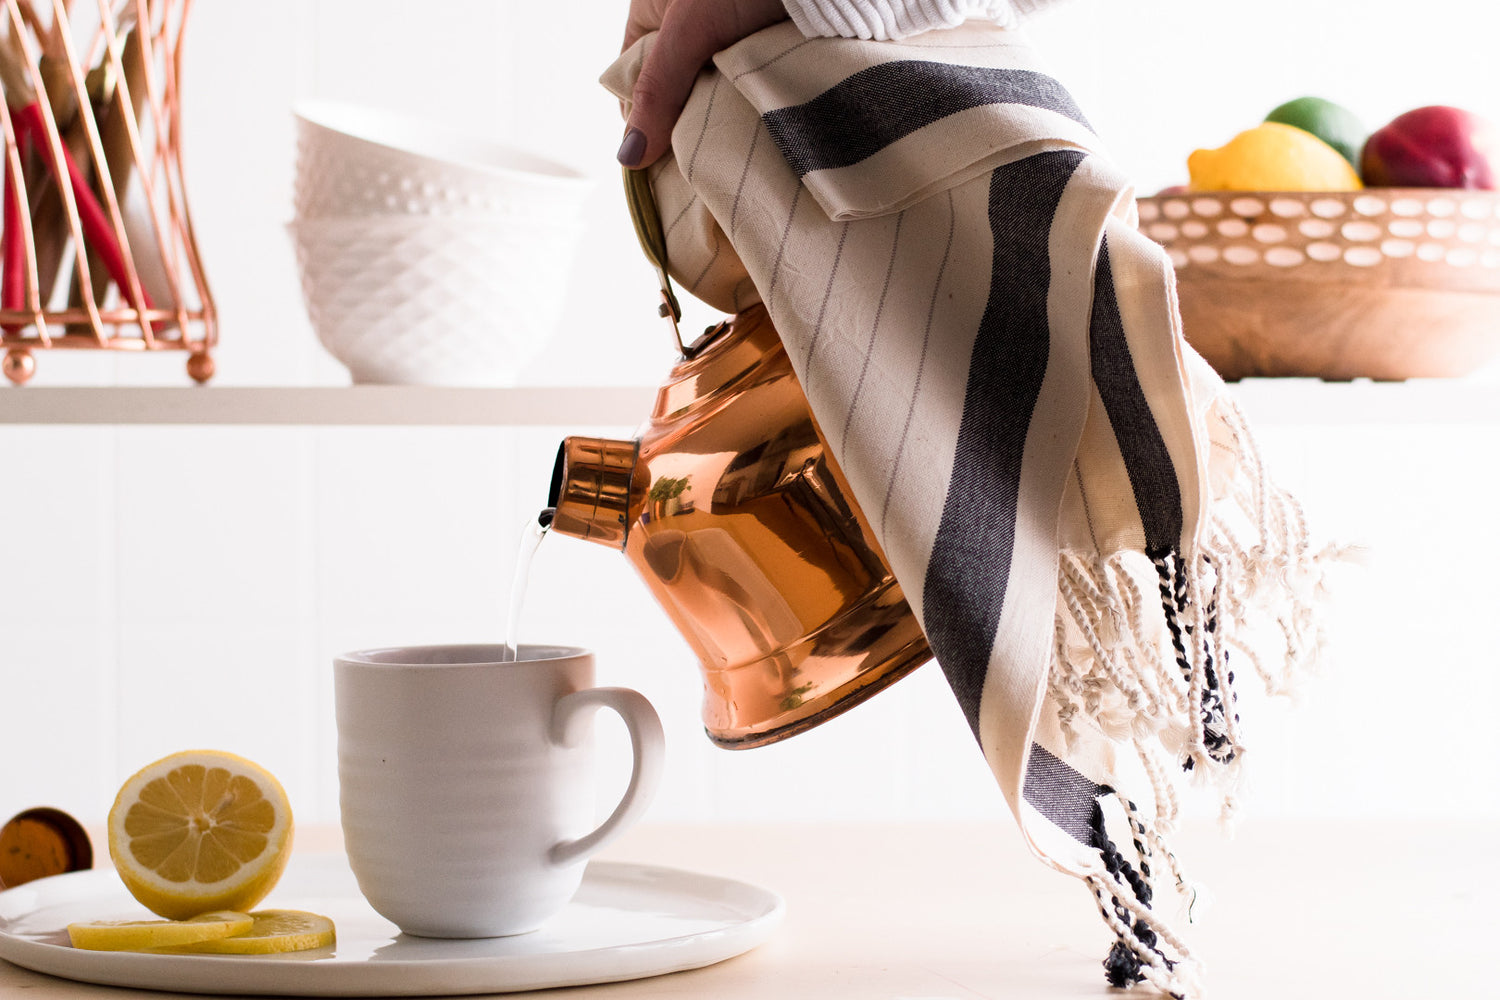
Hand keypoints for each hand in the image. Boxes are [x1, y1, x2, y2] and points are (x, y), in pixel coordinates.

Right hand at [617, 0, 787, 167]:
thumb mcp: (690, 30)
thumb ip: (658, 90)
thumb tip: (628, 157)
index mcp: (653, 12)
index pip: (634, 80)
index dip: (644, 122)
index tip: (660, 164)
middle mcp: (688, 24)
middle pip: (675, 92)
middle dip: (687, 125)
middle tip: (700, 164)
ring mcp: (728, 35)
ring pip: (713, 93)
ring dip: (723, 119)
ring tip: (733, 151)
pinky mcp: (764, 45)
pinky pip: (749, 85)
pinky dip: (752, 104)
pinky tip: (759, 127)